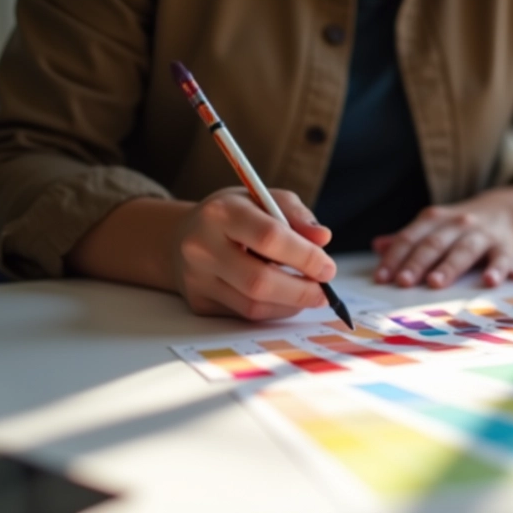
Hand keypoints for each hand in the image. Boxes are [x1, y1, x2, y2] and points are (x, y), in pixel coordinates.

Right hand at [172, 187, 335, 320]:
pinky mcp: (200, 302)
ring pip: (253, 305)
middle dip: (301, 291)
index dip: (304, 256)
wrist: (184, 236)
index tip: (328, 269)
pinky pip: (245, 314)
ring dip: (291, 305)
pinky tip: (285, 298)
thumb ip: (296, 215)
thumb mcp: (264, 199)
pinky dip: (274, 310)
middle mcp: (202, 247)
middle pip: (259, 281)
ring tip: (309, 294)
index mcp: (221, 213)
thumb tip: (322, 238)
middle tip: (324, 292)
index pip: (269, 237)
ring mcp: (197, 279)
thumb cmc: (234, 215)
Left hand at [372, 183, 512, 288]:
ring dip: (449, 266)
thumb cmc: (463, 226)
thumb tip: (378, 246)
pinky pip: (501, 259)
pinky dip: (497, 270)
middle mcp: (457, 224)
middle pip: (433, 244)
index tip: (381, 278)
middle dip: (417, 263)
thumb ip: (408, 238)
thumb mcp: (434, 226)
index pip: (410, 238)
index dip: (394, 257)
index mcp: (434, 220)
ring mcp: (482, 235)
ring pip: (464, 250)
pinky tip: (489, 281)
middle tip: (403, 282)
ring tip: (435, 283)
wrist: (509, 209)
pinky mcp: (505, 247)